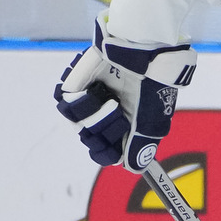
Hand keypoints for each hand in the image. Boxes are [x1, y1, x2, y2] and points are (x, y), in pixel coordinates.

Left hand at [52, 20, 195, 169]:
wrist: (140, 51)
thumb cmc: (153, 84)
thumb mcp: (152, 119)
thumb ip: (141, 145)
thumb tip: (134, 169)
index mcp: (128, 123)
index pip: (109, 150)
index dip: (107, 153)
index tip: (110, 151)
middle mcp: (108, 113)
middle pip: (93, 140)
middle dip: (103, 132)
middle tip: (117, 115)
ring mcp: (91, 99)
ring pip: (79, 124)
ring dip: (94, 115)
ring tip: (109, 100)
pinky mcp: (77, 85)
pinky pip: (68, 104)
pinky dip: (81, 101)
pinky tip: (95, 91)